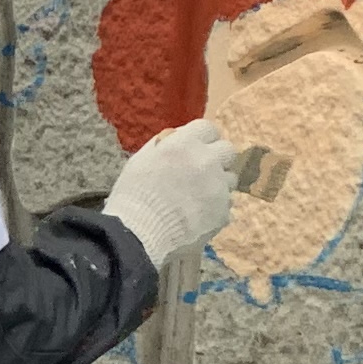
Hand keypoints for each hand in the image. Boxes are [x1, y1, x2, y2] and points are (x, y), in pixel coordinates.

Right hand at [103, 119, 239, 264]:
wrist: (139, 234)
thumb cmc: (132, 196)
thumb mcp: (141, 160)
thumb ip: (163, 146)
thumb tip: (174, 138)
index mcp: (184, 144)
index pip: (208, 129)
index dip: (202, 139)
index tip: (196, 149)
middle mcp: (207, 161)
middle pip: (227, 150)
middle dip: (217, 159)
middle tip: (201, 173)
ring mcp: (218, 187)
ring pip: (230, 179)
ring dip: (218, 184)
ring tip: (197, 199)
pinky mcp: (223, 212)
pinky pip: (226, 205)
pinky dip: (215, 209)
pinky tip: (196, 217)